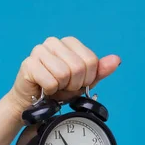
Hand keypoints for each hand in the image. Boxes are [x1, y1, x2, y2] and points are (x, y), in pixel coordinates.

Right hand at [4, 36, 120, 120]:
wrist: (35, 102)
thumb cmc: (59, 89)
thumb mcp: (84, 81)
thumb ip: (100, 71)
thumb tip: (116, 60)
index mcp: (69, 42)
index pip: (91, 60)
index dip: (88, 78)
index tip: (77, 83)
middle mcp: (53, 42)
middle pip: (78, 67)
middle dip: (74, 84)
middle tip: (65, 86)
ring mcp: (39, 51)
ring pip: (64, 73)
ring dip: (62, 87)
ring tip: (55, 87)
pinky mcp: (28, 64)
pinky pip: (50, 81)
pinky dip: (50, 91)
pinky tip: (45, 89)